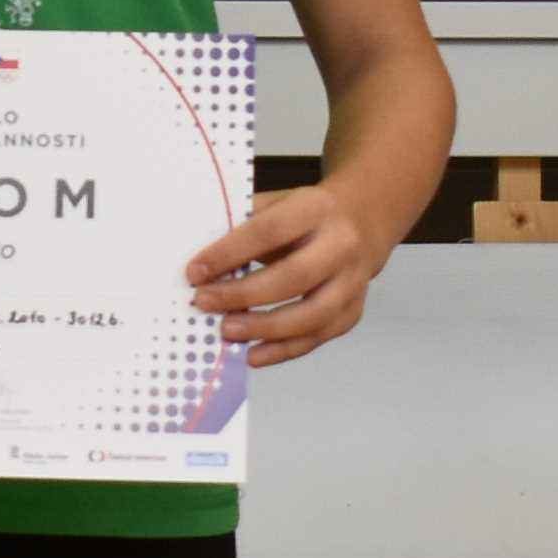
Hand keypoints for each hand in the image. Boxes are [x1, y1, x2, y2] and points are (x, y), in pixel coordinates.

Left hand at [189, 184, 396, 368]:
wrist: (363, 220)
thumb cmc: (307, 215)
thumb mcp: (279, 203)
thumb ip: (244, 226)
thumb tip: (203, 263)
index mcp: (317, 209)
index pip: (269, 232)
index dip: (229, 253)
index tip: (194, 272)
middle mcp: (341, 246)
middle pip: (294, 277)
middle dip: (243, 295)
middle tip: (204, 303)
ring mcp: (352, 281)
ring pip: (312, 314)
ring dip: (264, 328)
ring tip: (226, 331)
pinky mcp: (353, 310)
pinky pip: (318, 336)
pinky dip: (284, 350)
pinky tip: (253, 354)